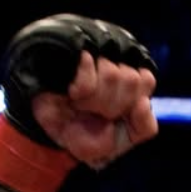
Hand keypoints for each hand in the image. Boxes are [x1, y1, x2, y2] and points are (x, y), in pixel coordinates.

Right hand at [33, 51, 157, 167]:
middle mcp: (113, 60)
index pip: (146, 80)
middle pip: (131, 79)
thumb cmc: (84, 134)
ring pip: (112, 73)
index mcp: (130, 80)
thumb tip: (143, 102)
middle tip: (93, 113)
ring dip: (94, 100)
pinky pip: (89, 66)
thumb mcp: (119, 142)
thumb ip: (144, 127)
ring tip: (80, 104)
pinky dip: (82, 90)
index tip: (115, 117)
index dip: (133, 106)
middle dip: (111, 107)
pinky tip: (71, 93)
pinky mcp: (72, 48)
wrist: (44, 131)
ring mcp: (92, 53)